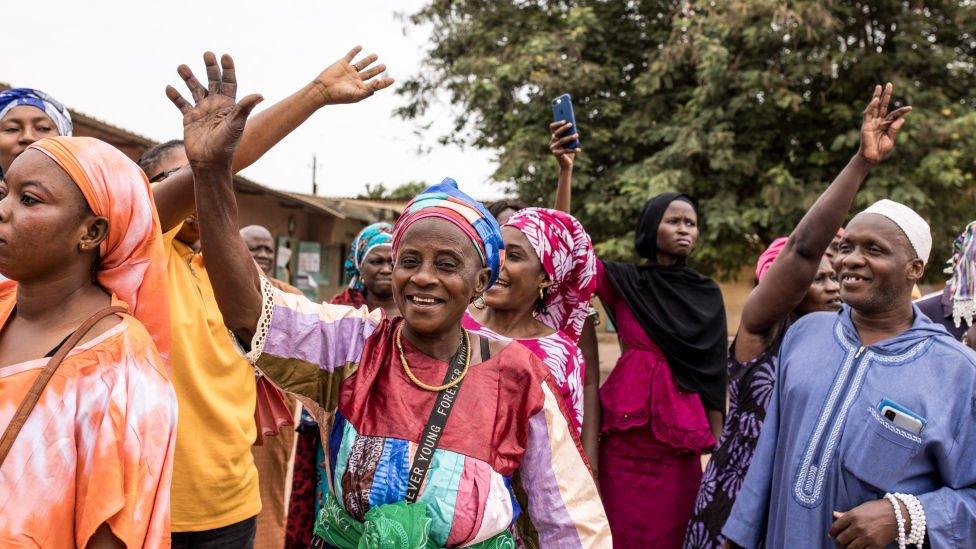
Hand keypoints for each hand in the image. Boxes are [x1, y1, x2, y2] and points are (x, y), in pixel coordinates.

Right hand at [166, 52, 262, 168]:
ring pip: (195, 89)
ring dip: (189, 77)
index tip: (225, 56)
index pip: (229, 82)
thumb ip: (245, 108)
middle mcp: (216, 105)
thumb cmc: (226, 145)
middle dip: (210, 67)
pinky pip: (181, 103)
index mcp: (229, 105)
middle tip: (207, 54)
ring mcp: (202, 111)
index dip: (228, 69)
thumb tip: (260, 95)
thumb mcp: (236, 124)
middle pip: (213, 81)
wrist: (209, 162)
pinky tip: (169, 87)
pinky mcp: (189, 118)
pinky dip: (175, 96)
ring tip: (182, 67)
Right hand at [310, 46, 394, 106]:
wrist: (323, 90)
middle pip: (369, 74)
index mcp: (360, 88)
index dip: (384, 82)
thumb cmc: (339, 95)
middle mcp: (355, 79)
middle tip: (384, 66)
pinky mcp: (342, 64)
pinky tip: (360, 47)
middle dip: (377, 70)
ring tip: (376, 56)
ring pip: (361, 64)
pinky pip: (350, 56)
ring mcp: (349, 71)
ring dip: (368, 60)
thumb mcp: (356, 95)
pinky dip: (355, 51)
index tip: (393, 79)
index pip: (375, 85)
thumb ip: (369, 89)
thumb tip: (379, 81)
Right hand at [550, 120, 580, 169]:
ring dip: (570, 137)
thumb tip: (573, 127)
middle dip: (563, 128)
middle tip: (571, 124)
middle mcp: (552, 141)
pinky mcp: (556, 154)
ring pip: (562, 140)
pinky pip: (566, 150)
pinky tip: (579, 149)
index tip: (564, 120)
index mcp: (554, 136)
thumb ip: (570, 134)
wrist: (566, 164)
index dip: (557, 123)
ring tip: (577, 135)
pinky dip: (573, 150)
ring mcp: (553, 148)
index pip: (552, 127)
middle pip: (557, 133)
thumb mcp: (570, 141)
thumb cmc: (569, 150)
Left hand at [829, 499, 906, 547]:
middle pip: (841, 540)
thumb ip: (847, 514)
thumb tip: (834, 515)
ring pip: (850, 548)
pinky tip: (859, 548)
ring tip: (848, 547)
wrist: (898, 515)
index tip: (831, 534)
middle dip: (838, 542)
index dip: (832, 532)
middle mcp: (858, 527)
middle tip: (839, 542)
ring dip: (847, 548)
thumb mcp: (861, 508)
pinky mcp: (876, 545)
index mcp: (853, 516)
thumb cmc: (878, 509)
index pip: (836, 526)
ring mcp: (867, 537)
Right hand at [858, 82, 910, 164]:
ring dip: (877, 96)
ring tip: (879, 86)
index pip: (894, 115)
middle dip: (886, 95)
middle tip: (889, 84)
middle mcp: (879, 122)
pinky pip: (868, 114)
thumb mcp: (891, 139)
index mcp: (886, 125)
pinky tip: (875, 100)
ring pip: (875, 107)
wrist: (872, 158)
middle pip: (883, 106)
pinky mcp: (866, 125)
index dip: (902, 111)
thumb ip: (895, 129)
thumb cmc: (881, 151)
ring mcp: (872, 122)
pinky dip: (871, 106)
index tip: (910, 108)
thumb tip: (902, 119)